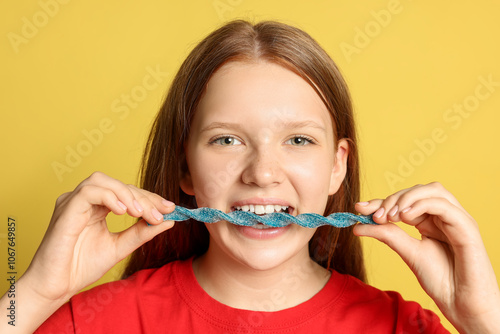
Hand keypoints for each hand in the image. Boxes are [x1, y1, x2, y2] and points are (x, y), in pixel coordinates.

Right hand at [23, 171, 174, 303]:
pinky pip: (88, 192)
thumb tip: (169, 220)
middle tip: (160, 214)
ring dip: (126, 194)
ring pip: (103, 181)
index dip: (150, 198)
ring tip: (141, 213)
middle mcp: (85, 200)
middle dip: (143, 197)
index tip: (170, 208)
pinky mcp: (65, 208)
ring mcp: (73, 202)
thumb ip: (142, 232)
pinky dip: (108, 197)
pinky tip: (122, 212)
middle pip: (118, 184)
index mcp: (98, 207)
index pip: (127, 193)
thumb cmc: (81, 267)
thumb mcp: (120, 246)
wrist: (57, 287)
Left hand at [354, 182, 499, 332]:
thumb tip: (358, 225)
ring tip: (392, 216)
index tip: (360, 207)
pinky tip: (406, 216)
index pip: (405, 201)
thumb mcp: (408, 253)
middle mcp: (444, 215)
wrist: (462, 303)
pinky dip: (421, 205)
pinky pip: (444, 205)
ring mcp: (457, 219)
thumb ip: (388, 235)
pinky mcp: (467, 227)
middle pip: (418, 190)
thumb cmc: (441, 280)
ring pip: (433, 190)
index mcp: (430, 220)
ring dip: (407, 198)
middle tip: (377, 217)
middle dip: (392, 199)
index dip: (381, 201)